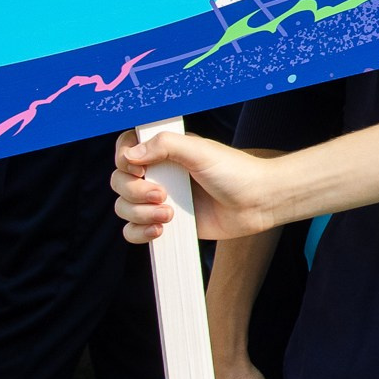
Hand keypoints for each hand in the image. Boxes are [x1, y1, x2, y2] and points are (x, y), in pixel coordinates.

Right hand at [114, 130, 281, 242]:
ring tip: (170, 215)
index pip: (126, 150)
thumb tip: (130, 155)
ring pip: (124, 207)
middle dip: (134, 192)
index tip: (139, 169)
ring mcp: (161, 200)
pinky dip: (139, 232)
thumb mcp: (201, 151)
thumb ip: (166, 145)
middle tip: (162, 196)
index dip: (124, 160)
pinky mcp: (166, 223)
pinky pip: (133, 230)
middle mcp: (159, 174)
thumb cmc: (236, 172)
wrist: (259, 203)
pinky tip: (160, 231)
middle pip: (119, 182)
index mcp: (165, 151)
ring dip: (140, 213)